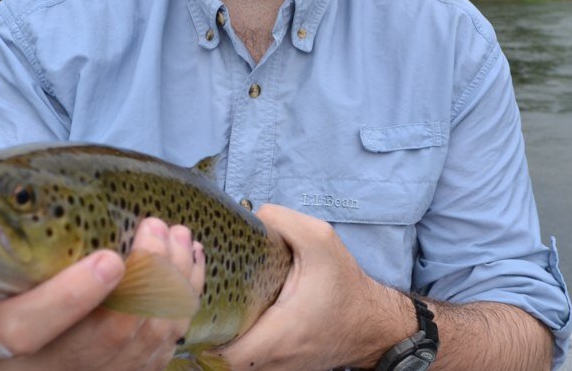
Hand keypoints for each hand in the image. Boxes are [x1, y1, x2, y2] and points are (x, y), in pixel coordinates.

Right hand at [0, 149, 206, 370]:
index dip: (71, 297)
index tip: (109, 258)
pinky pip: (166, 344)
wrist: (7, 347)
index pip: (31, 327)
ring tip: (174, 233)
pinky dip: (184, 298)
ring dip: (171, 283)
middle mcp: (46, 365)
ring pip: (146, 341)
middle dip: (143, 279)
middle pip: (107, 337)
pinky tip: (187, 257)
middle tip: (155, 228)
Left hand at [217, 205, 408, 369]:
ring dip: (219, 340)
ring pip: (230, 366)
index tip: (200, 302)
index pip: (223, 355)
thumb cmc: (345, 286)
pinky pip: (245, 364)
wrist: (371, 325)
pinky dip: (235, 345)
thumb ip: (284, 221)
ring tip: (213, 307)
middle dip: (205, 332)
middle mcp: (274, 361)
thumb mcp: (321, 240)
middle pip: (219, 361)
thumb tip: (251, 215)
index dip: (204, 332)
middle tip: (200, 299)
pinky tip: (233, 319)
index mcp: (280, 334)